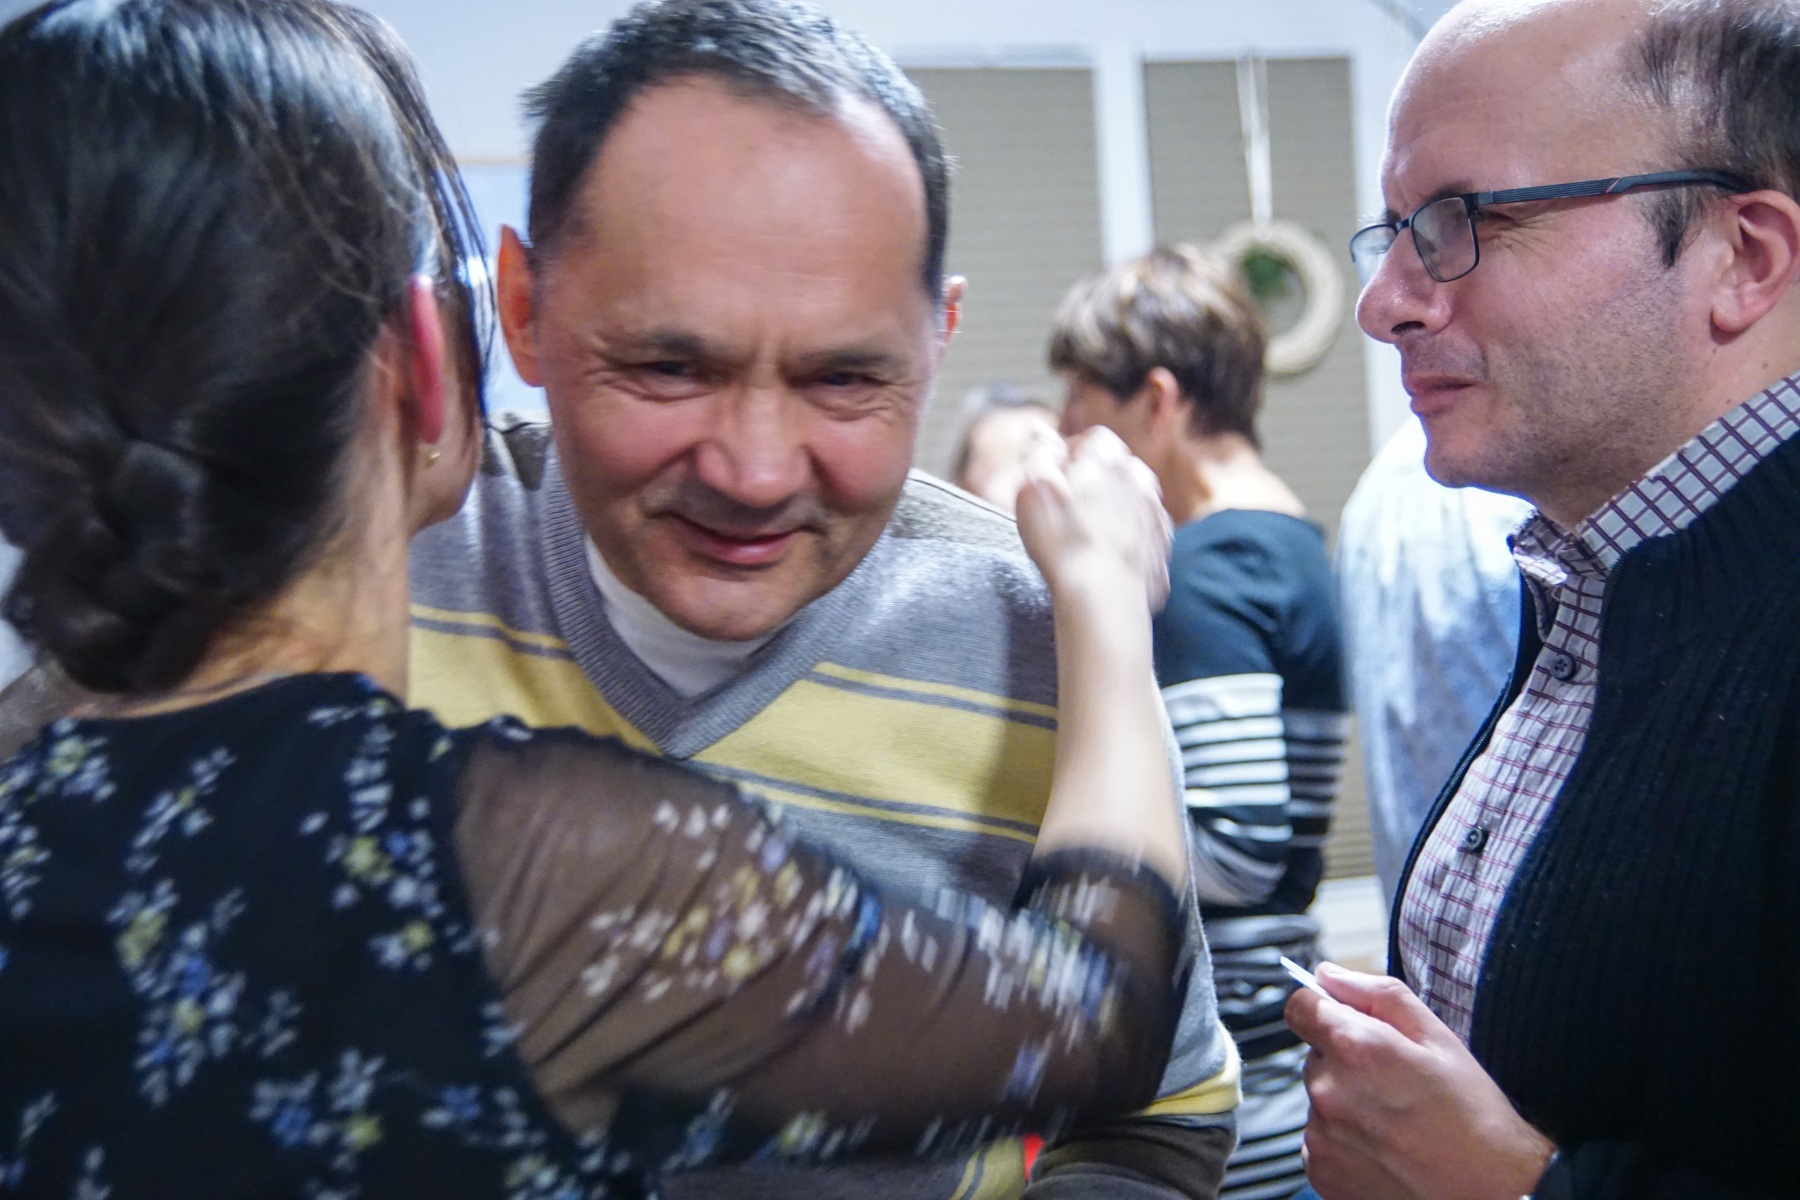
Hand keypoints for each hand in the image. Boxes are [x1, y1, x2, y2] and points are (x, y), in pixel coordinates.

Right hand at [1015, 425, 1170, 611]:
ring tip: (1085, 537)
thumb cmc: (1063, 540)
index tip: (1051, 477)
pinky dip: (1125, 543)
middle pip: (1115, 470)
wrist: (1102, 596)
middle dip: (1093, 483)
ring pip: (1131, 503)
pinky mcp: (1160, 550)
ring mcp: (1155, 516)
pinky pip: (1140, 537)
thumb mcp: (1032, 486)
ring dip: (1112, 512)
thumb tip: (1040, 432)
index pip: (1092, 439)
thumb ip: (1038, 451)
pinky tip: (1103, 560)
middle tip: (1065, 509)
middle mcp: (1140, 480)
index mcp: (1109, 458)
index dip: (1069, 456)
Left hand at [1285, 964, 1554, 1199]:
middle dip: (1343, 1060)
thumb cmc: (1473, 1116)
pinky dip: (1344, 1140)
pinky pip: (1320, 1138)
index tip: (1343, 1021)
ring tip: (1394, 1119)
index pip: (1299, 1007)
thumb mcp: (1437, 1037)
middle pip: (1314, 1055)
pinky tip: (1385, 1146)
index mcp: (1355, 1048)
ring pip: (1318, 1099)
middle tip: (1392, 1081)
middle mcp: (1329, 1091)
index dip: (1323, 1009)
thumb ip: (1376, 995)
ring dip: (1344, 1102)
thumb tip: (1329, 974)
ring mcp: (1322, 1135)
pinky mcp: (1321, 1170)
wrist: (1491, 1191)